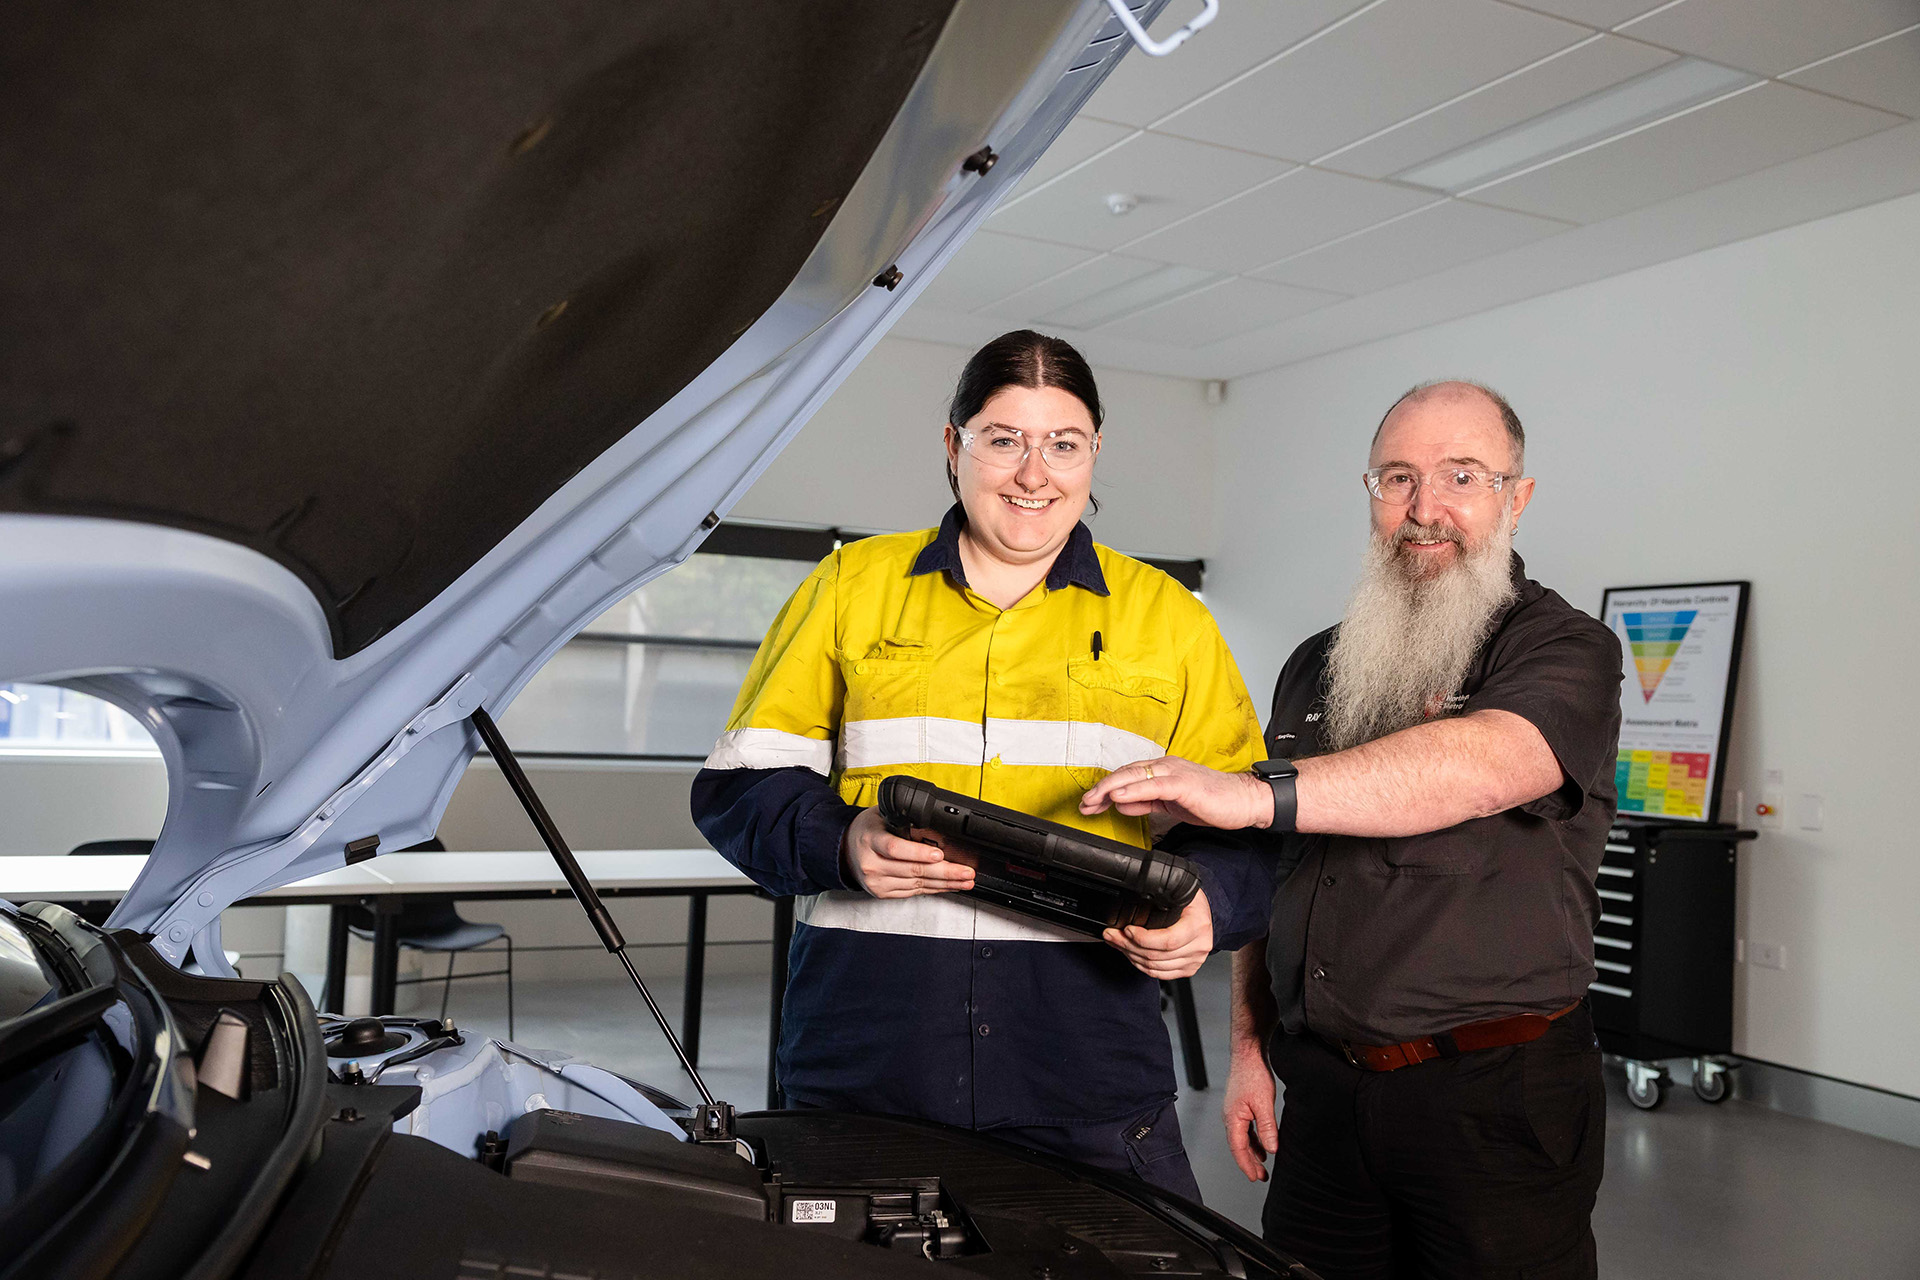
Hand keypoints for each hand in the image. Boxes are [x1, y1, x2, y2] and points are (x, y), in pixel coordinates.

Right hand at [840, 806, 974, 898]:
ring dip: (945, 883)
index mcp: (870, 840)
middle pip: (913, 870)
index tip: (940, 854)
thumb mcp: (881, 815)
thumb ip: (903, 819)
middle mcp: (872, 864)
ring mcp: (877, 882)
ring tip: (965, 880)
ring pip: (917, 884)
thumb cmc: (867, 830)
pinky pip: (913, 892)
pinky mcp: (882, 893)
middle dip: (945, 872)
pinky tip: (948, 886)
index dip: (919, 853)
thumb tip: (935, 825)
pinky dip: (933, 889)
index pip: (895, 849)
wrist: (845, 849)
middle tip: (966, 871)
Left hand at [1080, 755, 1271, 829]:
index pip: (1126, 776)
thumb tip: (1120, 804)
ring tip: (1092, 800)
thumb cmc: (1212, 801)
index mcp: (1162, 770)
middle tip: (1083, 803)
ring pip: (1134, 777)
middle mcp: (1166, 766)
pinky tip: (1118, 798)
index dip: (1104, 789)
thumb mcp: (1171, 804)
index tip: (1089, 803)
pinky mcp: (1184, 784)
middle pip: (1124, 774)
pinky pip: (1153, 786)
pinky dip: (1133, 791)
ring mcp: (1175, 773)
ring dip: (1110, 789)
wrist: (1244, 801)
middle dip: (1100, 789)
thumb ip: (1146, 803)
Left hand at [1102, 888, 1211, 979]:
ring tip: (1117, 943)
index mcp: (1197, 925)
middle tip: (1112, 935)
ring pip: (1155, 966)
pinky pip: (1160, 974)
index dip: (1143, 938)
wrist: (1207, 915)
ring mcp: (1194, 960)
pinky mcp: (1188, 969)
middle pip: (1157, 955)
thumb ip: (1163, 898)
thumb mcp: (1181, 893)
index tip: (1127, 930)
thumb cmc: (1193, 903)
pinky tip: (1130, 954)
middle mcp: (1198, 946)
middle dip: (1128, 945)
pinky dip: (1141, 966)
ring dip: (1130, 956)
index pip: (1167, 940)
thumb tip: (1135, 900)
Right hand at [1222, 1042, 1278, 1181]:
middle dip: (1249, 1163)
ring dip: (1252, 1152)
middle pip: (1238, 1146)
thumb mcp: (1264, 1104)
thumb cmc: (1253, 1074)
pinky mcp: (1241, 1106)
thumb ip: (1267, 1128)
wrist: (1249, 1054)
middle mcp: (1230, 1117)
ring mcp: (1235, 1111)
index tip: (1255, 1177)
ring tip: (1262, 1165)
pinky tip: (1262, 1145)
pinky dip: (1253, 1140)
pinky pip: (1246, 1129)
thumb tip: (1271, 1149)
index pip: (1238, 1148)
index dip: (1246, 1165)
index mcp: (1232, 1118)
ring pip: (1242, 1138)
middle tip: (1260, 1177)